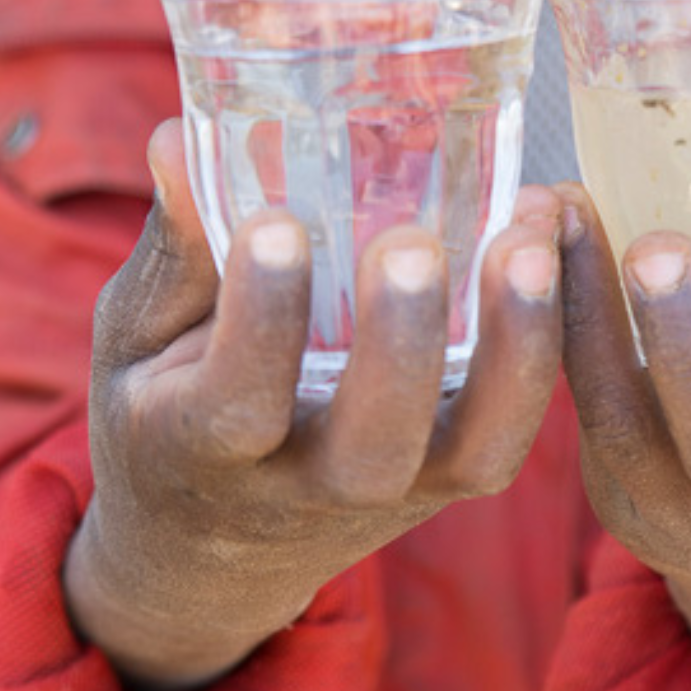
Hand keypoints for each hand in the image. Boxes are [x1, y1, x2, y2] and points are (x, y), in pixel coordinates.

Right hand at [64, 119, 561, 690]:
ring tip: (528, 238)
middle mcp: (308, 488)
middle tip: (412, 243)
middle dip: (399, 347)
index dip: (260, 322)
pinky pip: (515, 421)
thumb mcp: (139, 340)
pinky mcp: (453, 474)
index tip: (274, 225)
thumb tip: (177, 137)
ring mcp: (397, 491)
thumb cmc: (166, 412)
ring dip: (515, 348)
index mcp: (203, 453)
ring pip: (476, 452)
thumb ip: (173, 252)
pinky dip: (548, 336)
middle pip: (373, 450)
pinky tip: (550, 236)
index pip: (236, 405)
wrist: (212, 552)